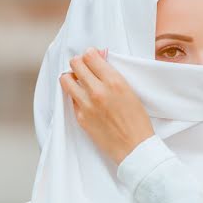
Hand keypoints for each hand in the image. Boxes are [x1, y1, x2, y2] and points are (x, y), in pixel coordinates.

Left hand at [59, 47, 154, 165]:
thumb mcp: (130, 91)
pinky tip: (84, 99)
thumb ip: (112, 75)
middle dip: (79, 63)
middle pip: (75, 64)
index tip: (92, 57)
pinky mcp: (80, 117)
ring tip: (79, 81)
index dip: (90, 54)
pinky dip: (76, 95)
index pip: (90, 56)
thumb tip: (99, 59)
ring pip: (66, 79)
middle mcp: (97, 91)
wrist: (134, 147)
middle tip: (84, 67)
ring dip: (71, 77)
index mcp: (114, 81)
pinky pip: (71, 99)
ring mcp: (86, 105)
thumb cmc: (137, 120)